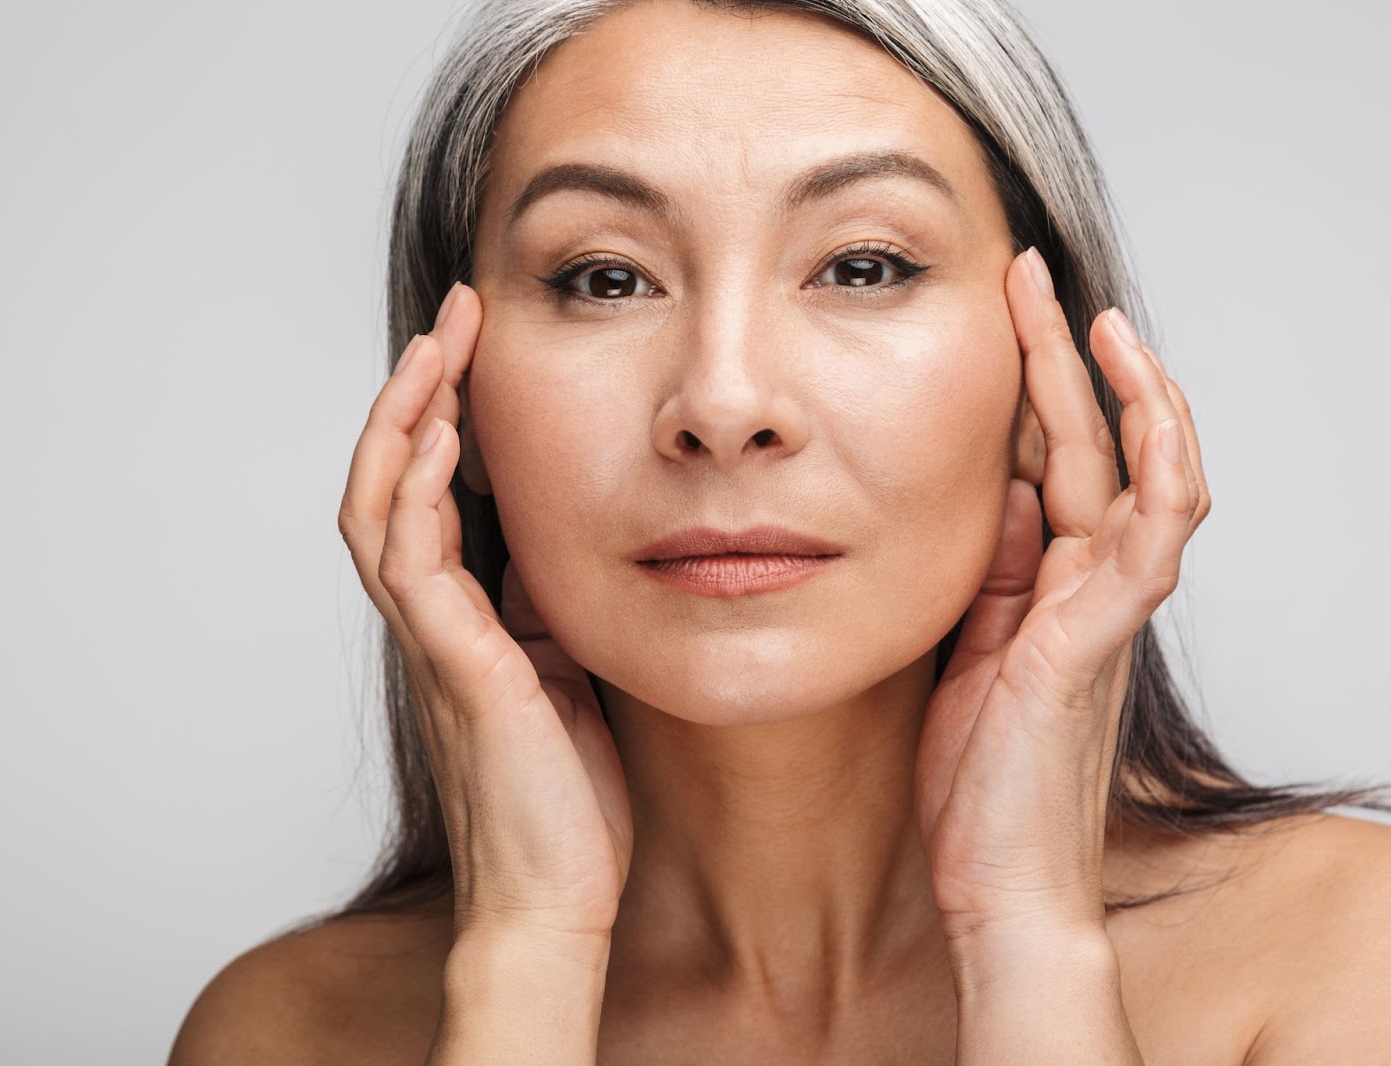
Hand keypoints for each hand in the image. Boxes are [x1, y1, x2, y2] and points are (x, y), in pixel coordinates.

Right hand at [337, 283, 632, 946]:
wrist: (553, 899)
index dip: (442, 416)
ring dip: (407, 422)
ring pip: (382, 510)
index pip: (428, 495)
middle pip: (389, 482)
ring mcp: (436, 643)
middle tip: (454, 314)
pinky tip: (448, 442)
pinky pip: (415, 567)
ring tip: (437, 348)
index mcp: (461, 619)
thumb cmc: (563, 800)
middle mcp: (432, 622)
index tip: (477, 346)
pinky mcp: (460, 669)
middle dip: (417, 391)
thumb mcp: (566, 676)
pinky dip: (422, 497)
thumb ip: (549, 613)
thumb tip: (563, 555)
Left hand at [913, 248, 1210, 946]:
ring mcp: (1102, 610)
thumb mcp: (965, 652)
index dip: (1030, 382)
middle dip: (1064, 355)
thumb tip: (993, 496)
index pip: (1051, 459)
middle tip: (1026, 274)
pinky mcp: (1096, 639)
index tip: (997, 312)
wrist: (999, 881)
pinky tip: (1144, 412)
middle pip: (1093, 445)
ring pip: (1141, 476)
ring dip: (1124, 390)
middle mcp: (1086, 585)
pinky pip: (1150, 540)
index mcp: (1047, 585)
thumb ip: (988, 576)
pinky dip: (1156, 472)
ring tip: (1090, 315)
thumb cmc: (977, 781)